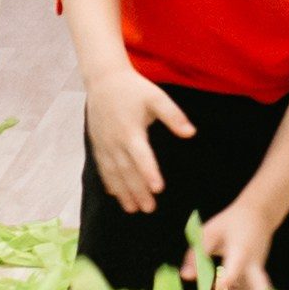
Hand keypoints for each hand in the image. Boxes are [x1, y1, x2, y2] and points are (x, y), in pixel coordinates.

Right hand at [86, 66, 196, 210]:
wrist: (103, 80)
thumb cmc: (133, 89)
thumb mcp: (156, 97)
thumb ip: (173, 116)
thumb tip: (190, 133)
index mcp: (131, 131)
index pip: (141, 156)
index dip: (149, 173)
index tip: (157, 189)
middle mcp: (115, 141)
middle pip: (127, 171)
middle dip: (138, 191)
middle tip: (149, 209)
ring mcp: (104, 144)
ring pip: (114, 173)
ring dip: (123, 192)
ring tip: (132, 209)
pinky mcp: (98, 144)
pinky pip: (103, 168)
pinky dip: (109, 183)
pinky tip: (115, 195)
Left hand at [191, 192, 275, 289]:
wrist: (258, 215)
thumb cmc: (231, 222)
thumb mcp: (208, 232)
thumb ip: (196, 254)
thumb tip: (186, 277)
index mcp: (242, 251)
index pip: (236, 270)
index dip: (225, 283)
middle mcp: (254, 266)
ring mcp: (257, 274)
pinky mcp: (255, 278)